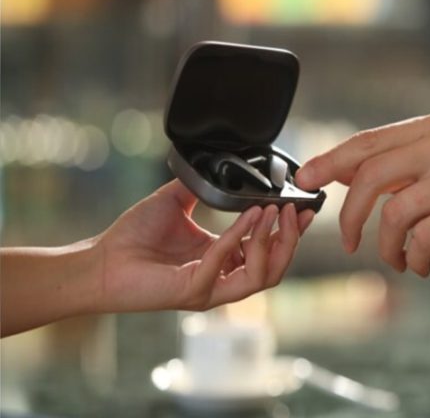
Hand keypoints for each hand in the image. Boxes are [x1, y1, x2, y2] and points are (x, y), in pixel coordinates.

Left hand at [94, 179, 314, 312]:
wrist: (100, 260)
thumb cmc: (133, 237)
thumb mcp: (177, 202)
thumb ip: (204, 186)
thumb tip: (223, 164)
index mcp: (223, 260)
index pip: (268, 251)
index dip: (289, 231)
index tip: (302, 206)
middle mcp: (221, 277)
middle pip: (275, 267)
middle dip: (290, 238)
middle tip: (294, 209)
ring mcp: (210, 289)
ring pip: (262, 276)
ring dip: (273, 242)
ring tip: (275, 211)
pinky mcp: (194, 293)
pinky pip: (226, 266)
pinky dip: (240, 238)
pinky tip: (248, 215)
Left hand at [296, 114, 429, 287]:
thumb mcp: (423, 178)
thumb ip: (385, 170)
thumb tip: (330, 171)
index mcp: (428, 130)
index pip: (366, 143)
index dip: (329, 162)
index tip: (304, 181)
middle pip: (372, 175)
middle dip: (350, 214)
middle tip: (348, 241)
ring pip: (393, 212)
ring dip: (385, 246)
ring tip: (396, 258)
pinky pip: (420, 237)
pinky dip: (413, 258)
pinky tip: (420, 264)